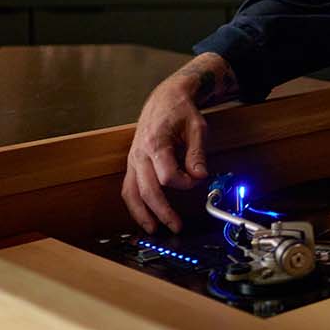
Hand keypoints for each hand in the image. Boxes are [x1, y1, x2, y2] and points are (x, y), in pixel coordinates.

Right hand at [120, 53, 235, 233]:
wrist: (165, 99)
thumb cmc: (181, 111)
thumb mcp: (197, 127)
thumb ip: (198, 153)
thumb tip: (200, 177)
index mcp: (155, 143)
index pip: (167, 175)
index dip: (184, 183)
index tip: (197, 180)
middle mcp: (139, 154)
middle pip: (146, 190)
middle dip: (161, 211)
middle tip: (176, 226)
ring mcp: (133, 160)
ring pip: (131, 193)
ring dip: (141, 214)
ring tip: (153, 229)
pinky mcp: (132, 164)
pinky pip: (129, 188)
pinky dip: (135, 204)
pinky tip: (144, 216)